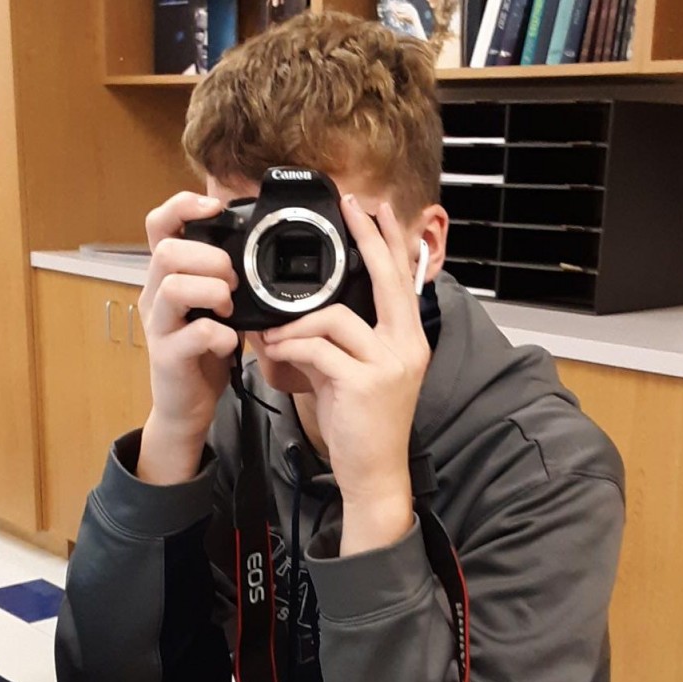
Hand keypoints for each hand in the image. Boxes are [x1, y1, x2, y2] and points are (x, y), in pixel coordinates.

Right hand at [136, 192, 240, 483]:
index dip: (181, 207)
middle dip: (211, 260)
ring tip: (229, 309)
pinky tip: (229, 342)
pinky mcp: (168, 357)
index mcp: (166, 278)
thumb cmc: (203, 353)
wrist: (186, 406)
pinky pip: (194, 333)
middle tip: (234, 283)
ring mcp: (158, 327)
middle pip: (167, 253)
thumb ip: (223, 278)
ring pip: (174, 287)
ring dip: (212, 292)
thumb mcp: (213, 306)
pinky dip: (220, 334)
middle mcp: (154, 297)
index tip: (213, 209)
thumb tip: (255, 248)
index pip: (157, 225)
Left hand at [259, 195, 430, 553]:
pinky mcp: (365, 382)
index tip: (375, 210)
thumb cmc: (362, 425)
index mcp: (408, 341)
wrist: (375, 474)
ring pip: (334, 317)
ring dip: (296, 325)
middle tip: (353, 206)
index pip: (402, 281)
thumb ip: (343, 341)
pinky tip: (276, 353)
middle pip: (387, 279)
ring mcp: (390, 363)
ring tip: (273, 338)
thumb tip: (305, 314)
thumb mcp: (357, 375)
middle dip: (368, 238)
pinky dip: (291, 346)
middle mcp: (408, 346)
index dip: (389, 242)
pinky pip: (318, 347)